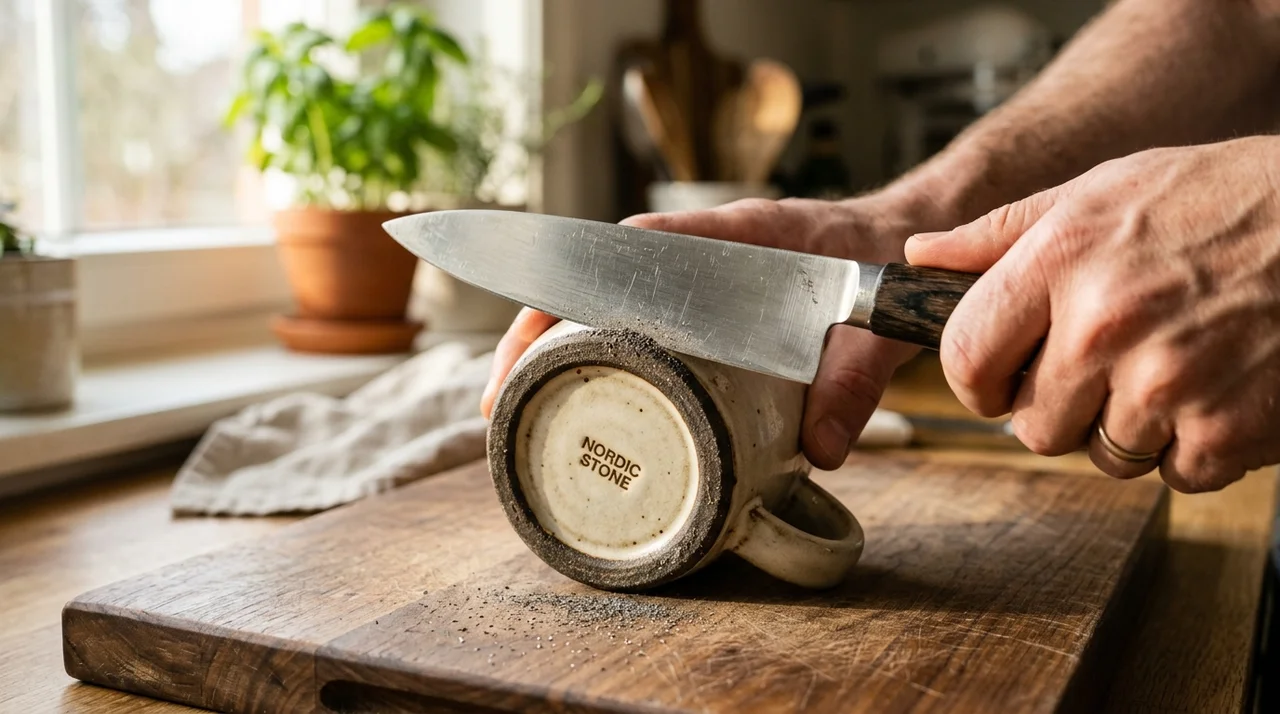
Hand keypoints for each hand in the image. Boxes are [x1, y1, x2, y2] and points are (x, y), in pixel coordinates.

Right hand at [481, 194, 953, 469]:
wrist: (908, 249)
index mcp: (734, 236)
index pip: (632, 245)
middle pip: (592, 277)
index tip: (527, 324)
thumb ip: (857, 377)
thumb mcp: (880, 322)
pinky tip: (568, 397)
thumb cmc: (887, 268)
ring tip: (511, 402)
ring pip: (601, 303)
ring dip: (550, 345)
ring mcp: (695, 282)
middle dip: (535, 329)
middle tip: (499, 393)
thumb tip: (819, 448)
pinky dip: (589, 354)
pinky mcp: (701, 312)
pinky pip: (631, 326)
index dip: (570, 278)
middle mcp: (701, 253)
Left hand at [905, 137, 1279, 491]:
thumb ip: (999, 232)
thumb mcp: (1099, 191)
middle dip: (1057, 407)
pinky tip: (1215, 388)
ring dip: (1127, 427)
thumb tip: (920, 258)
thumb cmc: (1218, 199)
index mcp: (1060, 260)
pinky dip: (1192, 445)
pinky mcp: (1225, 431)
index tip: (993, 382)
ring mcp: (1166, 384)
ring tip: (1170, 366)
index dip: (973, 381)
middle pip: (1030, 426)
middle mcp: (1104, 325)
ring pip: (1102, 455)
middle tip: (1103, 366)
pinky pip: (1173, 474)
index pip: (963, 357)